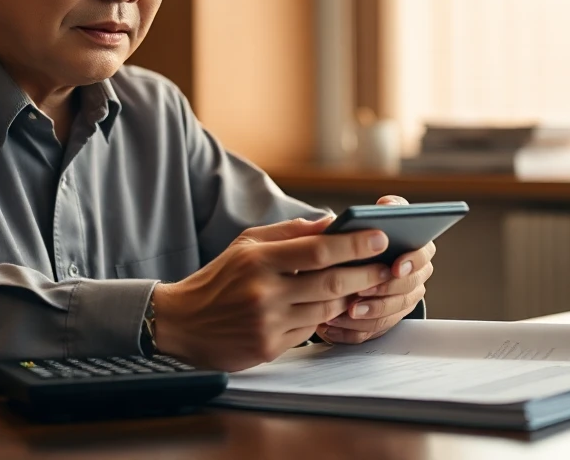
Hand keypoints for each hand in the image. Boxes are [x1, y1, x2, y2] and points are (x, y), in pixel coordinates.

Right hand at [152, 215, 393, 371]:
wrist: (182, 322)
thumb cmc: (219, 278)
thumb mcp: (246, 244)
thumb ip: (289, 232)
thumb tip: (332, 223)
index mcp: (258, 259)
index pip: (318, 250)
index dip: (354, 244)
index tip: (380, 237)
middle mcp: (264, 291)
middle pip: (331, 283)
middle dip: (365, 274)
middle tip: (387, 266)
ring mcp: (267, 322)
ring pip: (326, 310)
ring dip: (350, 298)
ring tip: (365, 285)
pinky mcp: (268, 347)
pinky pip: (310, 331)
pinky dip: (323, 319)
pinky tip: (331, 309)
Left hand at [316, 195, 434, 345]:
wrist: (346, 261)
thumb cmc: (362, 235)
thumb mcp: (376, 215)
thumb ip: (386, 209)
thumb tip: (386, 206)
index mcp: (417, 249)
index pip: (424, 256)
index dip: (412, 262)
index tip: (396, 266)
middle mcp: (413, 277)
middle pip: (408, 289)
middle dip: (385, 290)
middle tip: (363, 290)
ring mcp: (399, 301)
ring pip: (391, 313)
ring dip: (370, 313)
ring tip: (347, 310)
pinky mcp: (382, 320)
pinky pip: (373, 331)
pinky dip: (354, 330)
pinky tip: (334, 325)